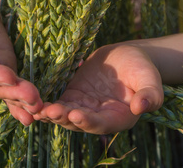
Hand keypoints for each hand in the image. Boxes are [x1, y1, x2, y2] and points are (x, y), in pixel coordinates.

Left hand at [33, 45, 162, 133]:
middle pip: (79, 123)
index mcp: (119, 118)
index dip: (88, 121)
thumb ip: (150, 94)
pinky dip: (46, 105)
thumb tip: (142, 107)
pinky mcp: (73, 97)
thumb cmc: (142, 68)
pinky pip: (58, 104)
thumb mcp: (149, 79)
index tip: (76, 114)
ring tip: (38, 109)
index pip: (102, 124)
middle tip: (50, 112)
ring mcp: (84, 108)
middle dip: (64, 118)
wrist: (127, 57)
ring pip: (65, 116)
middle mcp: (99, 117)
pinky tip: (33, 102)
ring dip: (51, 114)